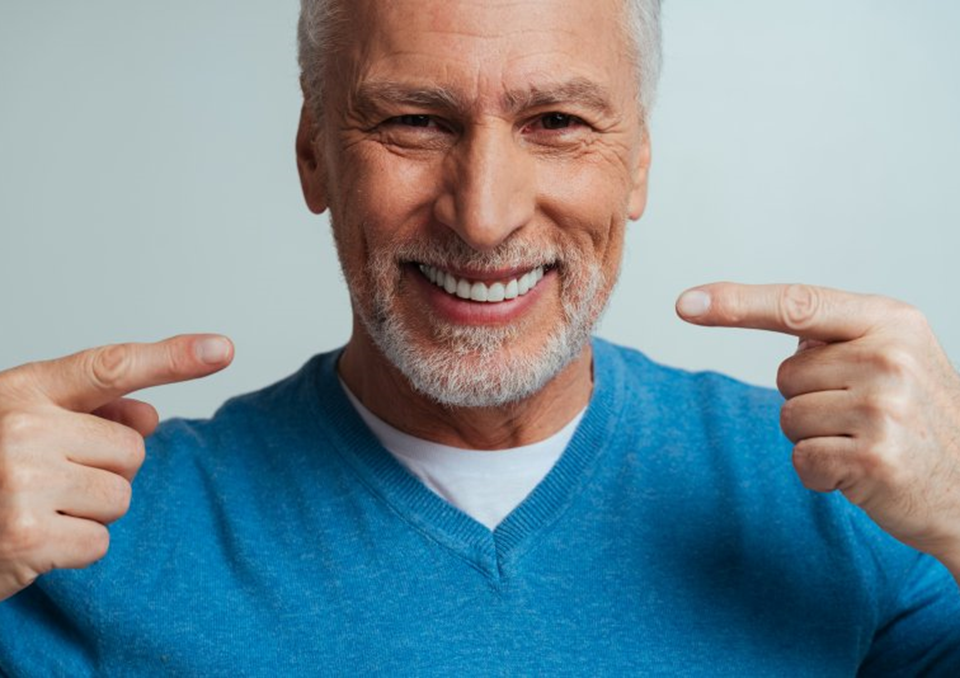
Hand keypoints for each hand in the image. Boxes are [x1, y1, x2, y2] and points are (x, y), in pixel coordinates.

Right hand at [0, 334, 232, 600]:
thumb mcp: (24, 424)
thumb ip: (88, 413)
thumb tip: (151, 416)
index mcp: (25, 390)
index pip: (111, 367)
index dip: (172, 358)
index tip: (221, 350)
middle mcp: (23, 427)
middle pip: (132, 450)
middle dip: (103, 471)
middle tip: (48, 481)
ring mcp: (24, 480)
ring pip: (120, 497)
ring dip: (88, 511)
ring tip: (36, 508)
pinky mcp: (28, 535)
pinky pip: (99, 541)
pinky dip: (73, 549)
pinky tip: (33, 539)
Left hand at [676, 283, 959, 576]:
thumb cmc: (920, 422)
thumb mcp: (897, 358)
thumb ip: (840, 337)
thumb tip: (785, 334)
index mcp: (892, 320)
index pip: (797, 304)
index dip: (736, 304)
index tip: (686, 304)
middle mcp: (890, 356)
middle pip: (785, 373)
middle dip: (809, 400)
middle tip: (861, 417)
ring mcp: (884, 407)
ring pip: (788, 417)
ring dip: (814, 438)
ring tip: (864, 443)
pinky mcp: (873, 457)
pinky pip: (801, 459)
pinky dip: (820, 474)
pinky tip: (860, 474)